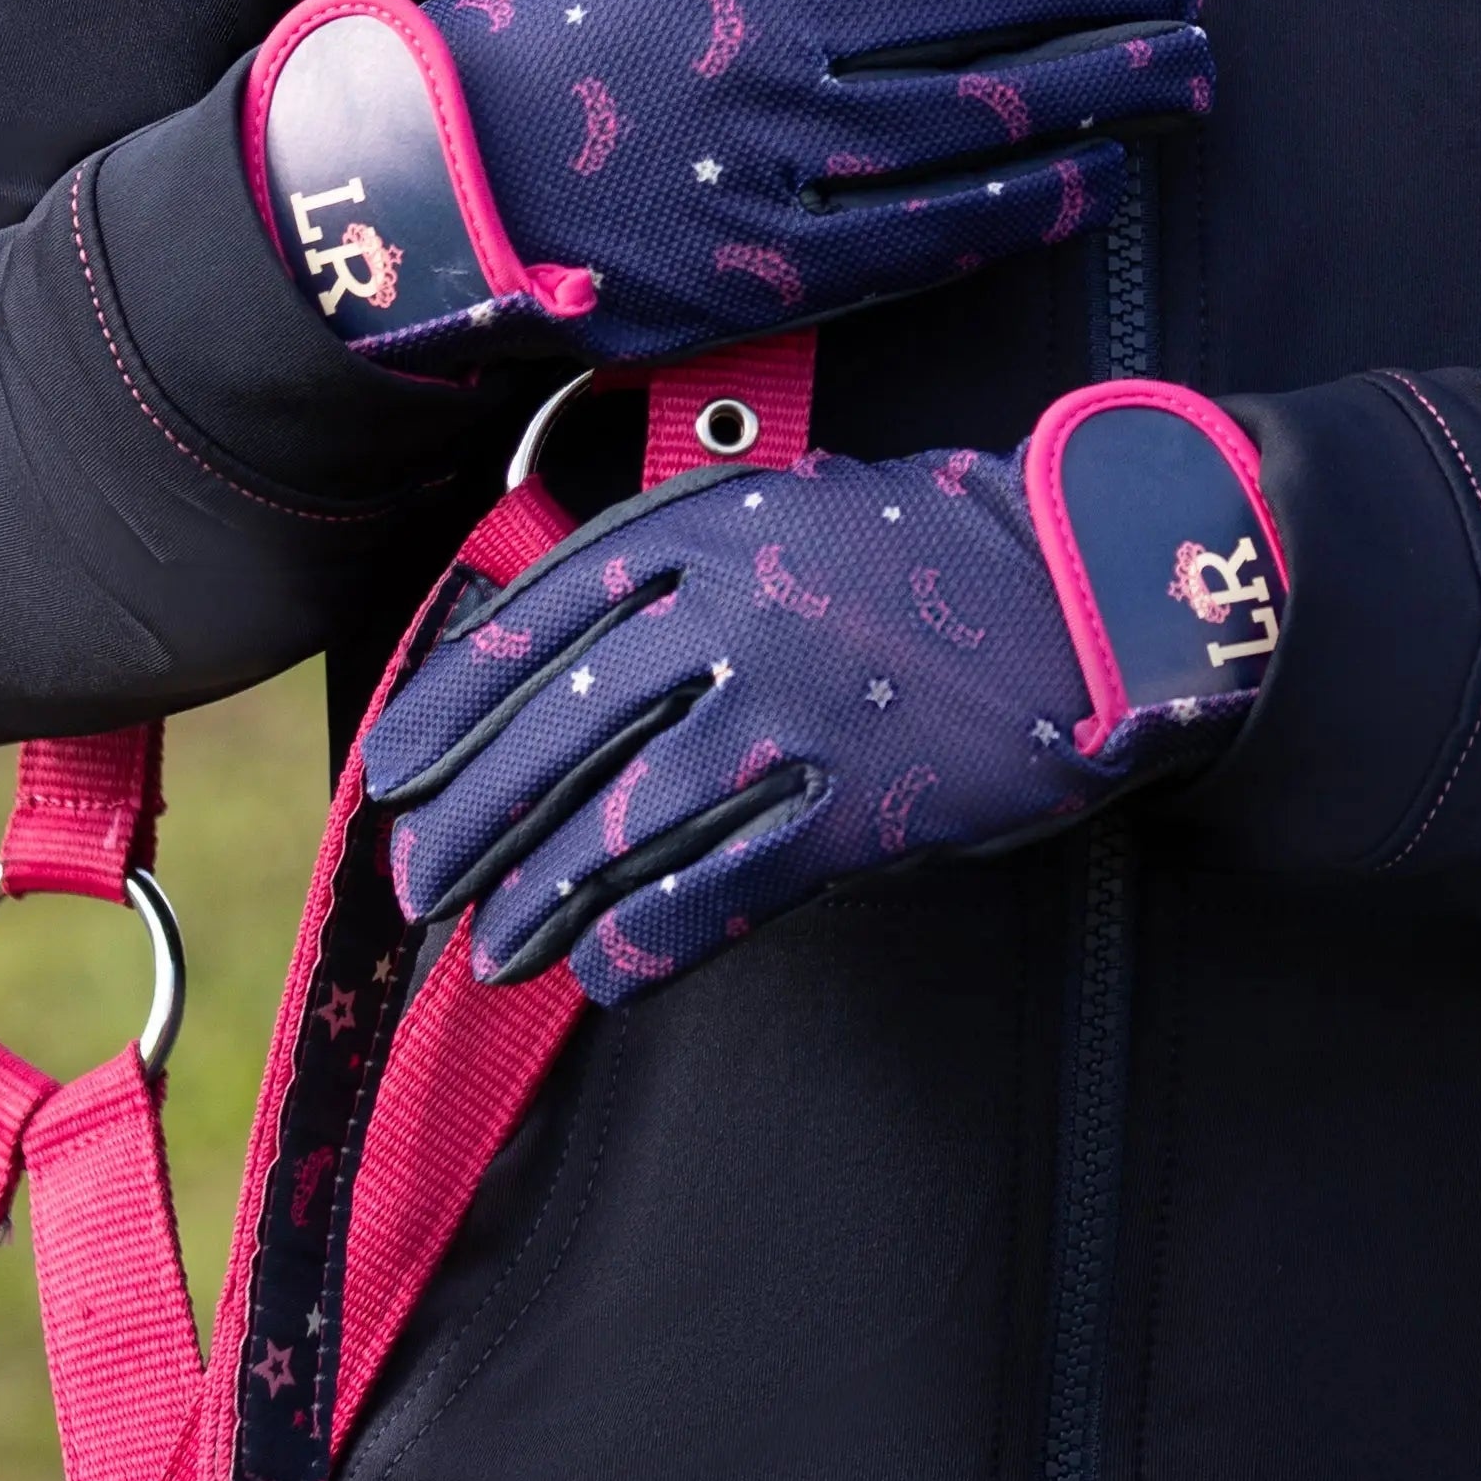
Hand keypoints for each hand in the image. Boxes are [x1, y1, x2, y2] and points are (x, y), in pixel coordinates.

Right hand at [244, 0, 1206, 367]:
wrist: (435, 184)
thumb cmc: (542, 47)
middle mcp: (775, 35)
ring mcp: (779, 152)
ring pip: (980, 109)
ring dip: (1101, 86)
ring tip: (1186, 68)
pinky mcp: (775, 259)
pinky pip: (933, 225)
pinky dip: (1026, 199)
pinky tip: (1095, 179)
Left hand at [364, 385, 1286, 1000]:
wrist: (1088, 583)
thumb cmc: (936, 547)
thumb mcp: (792, 507)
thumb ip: (682, 559)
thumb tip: (559, 647)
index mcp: (708, 524)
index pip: (538, 619)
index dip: (452, 704)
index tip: (392, 768)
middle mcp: (731, 608)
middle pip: (559, 727)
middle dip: (473, 818)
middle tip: (418, 882)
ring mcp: (789, 708)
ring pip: (621, 818)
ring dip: (543, 897)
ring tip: (495, 952)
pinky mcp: (850, 801)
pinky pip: (717, 886)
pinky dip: (649, 939)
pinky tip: (609, 974)